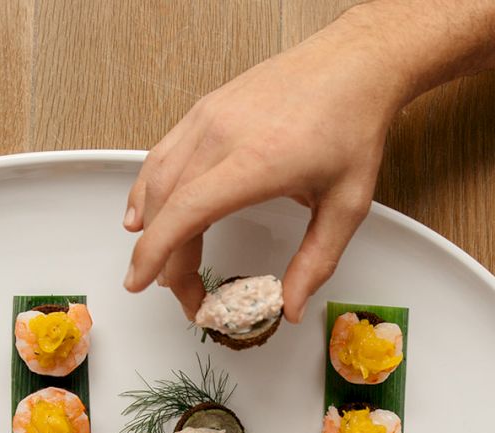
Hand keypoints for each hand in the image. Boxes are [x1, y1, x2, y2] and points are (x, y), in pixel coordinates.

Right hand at [122, 5, 414, 323]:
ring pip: (156, 179)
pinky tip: (144, 212)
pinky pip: (162, 154)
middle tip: (184, 290)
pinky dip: (148, 188)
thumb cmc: (351, 125)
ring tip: (158, 260)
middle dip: (163, 257)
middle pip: (167, 205)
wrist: (354, 64)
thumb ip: (317, 262)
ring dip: (150, 225)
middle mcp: (223, 135)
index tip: (141, 282)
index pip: (186, 212)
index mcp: (257, 162)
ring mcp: (209, 117)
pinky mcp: (205, 109)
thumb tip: (291, 306)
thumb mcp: (347, 206)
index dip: (156, 253)